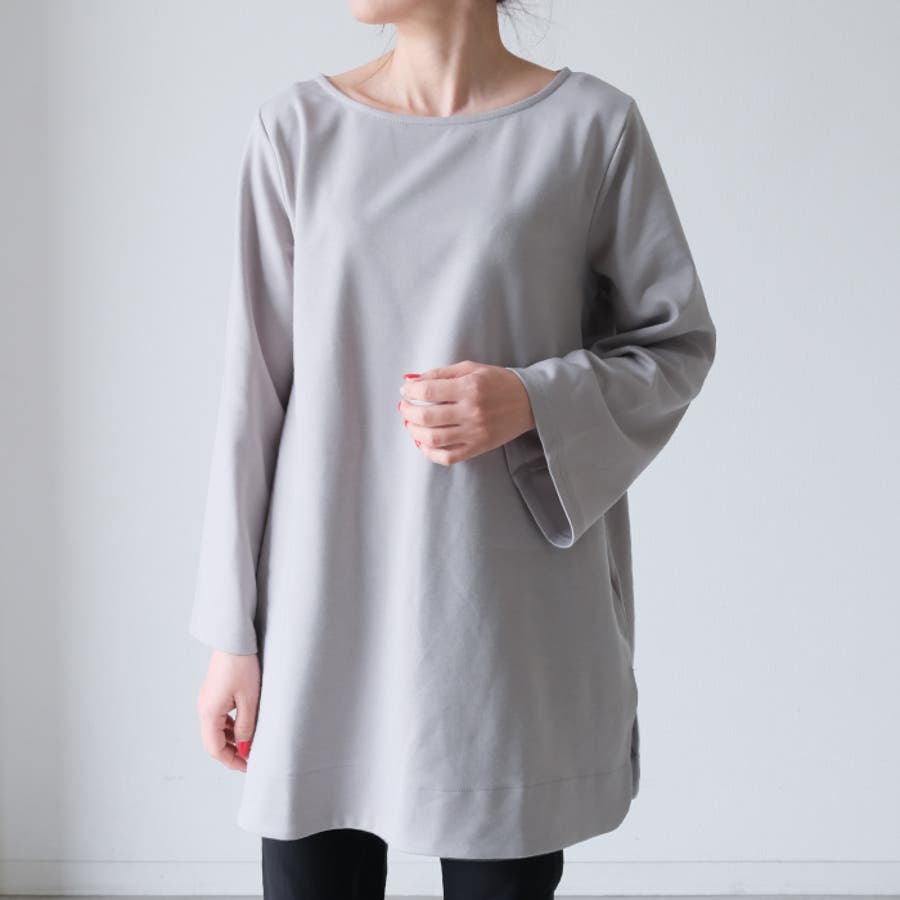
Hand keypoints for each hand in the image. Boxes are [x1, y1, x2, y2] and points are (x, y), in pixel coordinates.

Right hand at [196, 650, 259, 771]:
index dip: (230, 761)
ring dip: (231, 739)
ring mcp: (207, 700)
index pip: (214, 748)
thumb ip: (246, 727)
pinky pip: (219, 717)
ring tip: (250, 743)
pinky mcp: (213, 692)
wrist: (234, 640)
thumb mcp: (249, 699)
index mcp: (209, 713)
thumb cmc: (241, 666)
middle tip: (250, 758)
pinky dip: (230, 726)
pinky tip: (244, 726)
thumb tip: (244, 748)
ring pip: (216, 729)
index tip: (247, 766)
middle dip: (231, 752)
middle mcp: (203, 708)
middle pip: (213, 741)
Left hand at [397, 359, 535, 465]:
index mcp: (470, 388)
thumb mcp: (471, 368)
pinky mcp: (478, 448)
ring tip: (410, 424)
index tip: (405, 390)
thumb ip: (440, 373)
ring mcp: (475, 432)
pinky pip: (448, 457)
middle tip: (404, 407)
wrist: (530, 402)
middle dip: (408, 412)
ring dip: (414, 431)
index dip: (411, 391)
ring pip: (434, 439)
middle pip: (427, 417)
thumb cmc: (498, 382)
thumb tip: (411, 380)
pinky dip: (430, 453)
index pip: (429, 391)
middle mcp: (472, 411)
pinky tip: (423, 442)